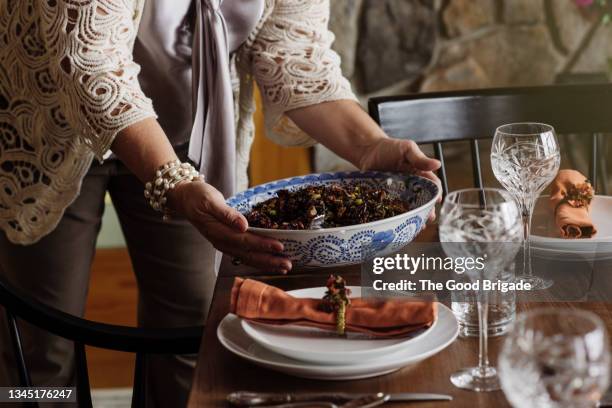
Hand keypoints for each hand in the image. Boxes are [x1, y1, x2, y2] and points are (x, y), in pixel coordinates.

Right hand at [168, 180, 291, 272]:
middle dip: (269, 260)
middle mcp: (221, 242)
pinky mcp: (226, 242)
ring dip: (266, 263)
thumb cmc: (197, 196)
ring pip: (247, 257)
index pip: (244, 241)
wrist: (183, 198)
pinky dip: (258, 259)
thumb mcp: (210, 200)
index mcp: (218, 232)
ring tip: (284, 267)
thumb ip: (227, 214)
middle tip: (288, 265)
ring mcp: (223, 244)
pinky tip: (269, 261)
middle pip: (248, 254)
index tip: (280, 247)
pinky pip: (244, 254)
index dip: (263, 245)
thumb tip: (243, 225)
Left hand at [359, 138, 442, 218]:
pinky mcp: (387, 198)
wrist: (367, 151)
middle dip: (427, 210)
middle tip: (428, 218)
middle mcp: (411, 186)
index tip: (436, 201)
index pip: (432, 186)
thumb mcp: (407, 149)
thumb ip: (420, 159)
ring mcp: (399, 194)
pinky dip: (397, 217)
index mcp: (420, 174)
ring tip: (417, 226)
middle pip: (423, 201)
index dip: (435, 194)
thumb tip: (438, 164)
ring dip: (414, 217)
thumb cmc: (390, 148)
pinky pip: (393, 209)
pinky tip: (399, 224)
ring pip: (410, 208)